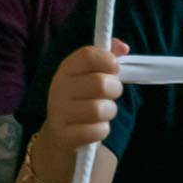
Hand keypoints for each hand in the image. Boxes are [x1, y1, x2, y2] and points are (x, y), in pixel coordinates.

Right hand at [42, 40, 128, 155]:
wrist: (61, 134)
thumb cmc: (83, 99)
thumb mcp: (92, 75)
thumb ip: (108, 57)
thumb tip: (123, 47)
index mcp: (67, 69)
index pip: (88, 55)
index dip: (108, 60)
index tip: (114, 69)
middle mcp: (59, 88)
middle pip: (100, 83)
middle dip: (115, 90)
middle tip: (111, 94)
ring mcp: (59, 112)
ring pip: (100, 109)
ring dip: (110, 112)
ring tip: (103, 112)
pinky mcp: (64, 135)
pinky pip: (97, 131)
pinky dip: (102, 130)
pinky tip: (95, 128)